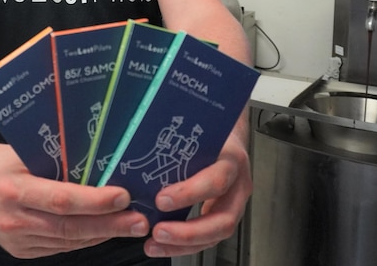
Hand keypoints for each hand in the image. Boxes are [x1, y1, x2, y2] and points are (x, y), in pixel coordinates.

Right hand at [0, 141, 151, 258]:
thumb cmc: (1, 159)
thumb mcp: (25, 150)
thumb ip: (58, 157)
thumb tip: (102, 158)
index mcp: (12, 190)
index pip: (61, 200)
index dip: (95, 201)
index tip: (123, 196)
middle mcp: (12, 219)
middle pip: (69, 227)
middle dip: (109, 225)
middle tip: (139, 221)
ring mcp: (15, 239)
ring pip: (67, 241)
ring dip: (102, 234)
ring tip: (130, 225)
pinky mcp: (19, 250)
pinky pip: (59, 247)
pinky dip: (84, 239)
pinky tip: (104, 230)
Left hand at [144, 131, 251, 257]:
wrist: (228, 134)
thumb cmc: (210, 131)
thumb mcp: (197, 131)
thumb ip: (176, 142)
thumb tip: (139, 149)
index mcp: (231, 159)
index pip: (216, 180)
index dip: (190, 193)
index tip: (162, 199)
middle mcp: (238, 184)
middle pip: (223, 219)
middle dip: (189, 232)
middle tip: (158, 231)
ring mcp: (235, 202)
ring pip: (217, 233)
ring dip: (185, 243)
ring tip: (155, 244)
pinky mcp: (225, 213)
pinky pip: (209, 237)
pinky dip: (185, 245)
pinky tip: (162, 244)